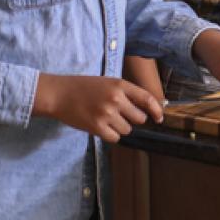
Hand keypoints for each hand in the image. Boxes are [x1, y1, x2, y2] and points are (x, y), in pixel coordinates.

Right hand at [33, 73, 162, 142]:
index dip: (156, 110)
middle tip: (121, 116)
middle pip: (139, 118)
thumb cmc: (84, 87)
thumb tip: (146, 107)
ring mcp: (106, 114)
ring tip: (107, 119)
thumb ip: (126, 93)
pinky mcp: (96, 127)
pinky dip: (111, 135)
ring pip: (127, 129)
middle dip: (134, 120)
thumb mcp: (108, 82)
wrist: (59, 94)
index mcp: (120, 85)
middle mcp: (116, 99)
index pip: (147, 98)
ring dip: (121, 127)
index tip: (159, 118)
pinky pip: (115, 137)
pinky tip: (102, 127)